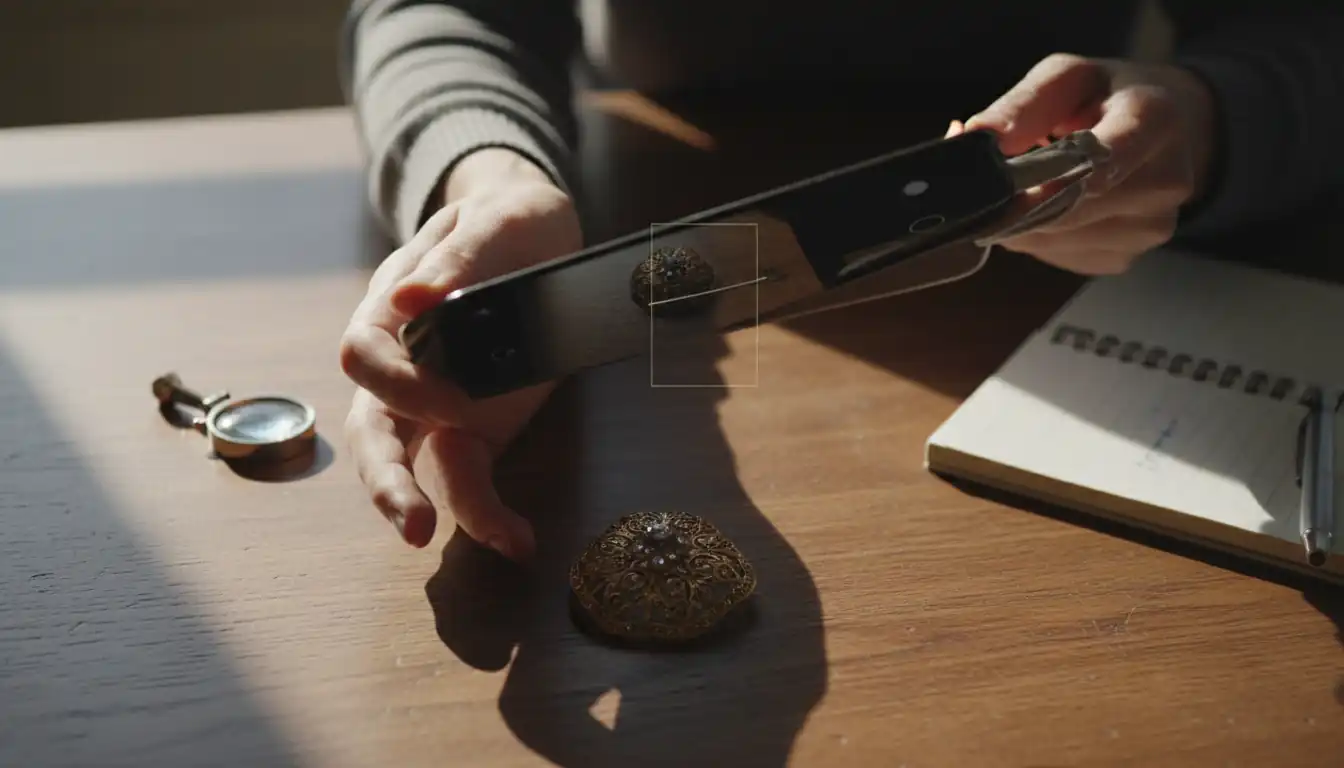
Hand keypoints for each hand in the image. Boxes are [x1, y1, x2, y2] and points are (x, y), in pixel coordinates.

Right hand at [339, 149, 581, 558]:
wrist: (539, 234)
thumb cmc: (506, 220)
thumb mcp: (489, 221)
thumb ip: (452, 259)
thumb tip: (407, 303)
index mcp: (389, 310)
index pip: (364, 353)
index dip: (400, 383)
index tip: (453, 400)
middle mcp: (403, 366)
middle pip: (373, 429)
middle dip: (388, 479)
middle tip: (414, 521)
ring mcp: (437, 405)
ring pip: (414, 465)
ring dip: (441, 507)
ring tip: (500, 538)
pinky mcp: (478, 429)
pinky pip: (468, 477)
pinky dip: (487, 512)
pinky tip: (519, 540)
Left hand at [948, 53, 1217, 274]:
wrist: (1166, 130)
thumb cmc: (1107, 96)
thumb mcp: (1067, 77)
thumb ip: (1023, 104)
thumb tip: (976, 136)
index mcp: (1155, 119)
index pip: (1101, 160)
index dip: (1044, 179)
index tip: (1004, 185)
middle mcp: (1164, 181)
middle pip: (1066, 209)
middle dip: (1013, 199)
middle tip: (984, 181)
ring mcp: (1149, 227)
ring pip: (1052, 239)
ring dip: (1019, 220)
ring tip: (1022, 186)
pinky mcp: (1125, 256)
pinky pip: (1057, 255)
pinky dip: (1035, 236)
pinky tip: (1045, 207)